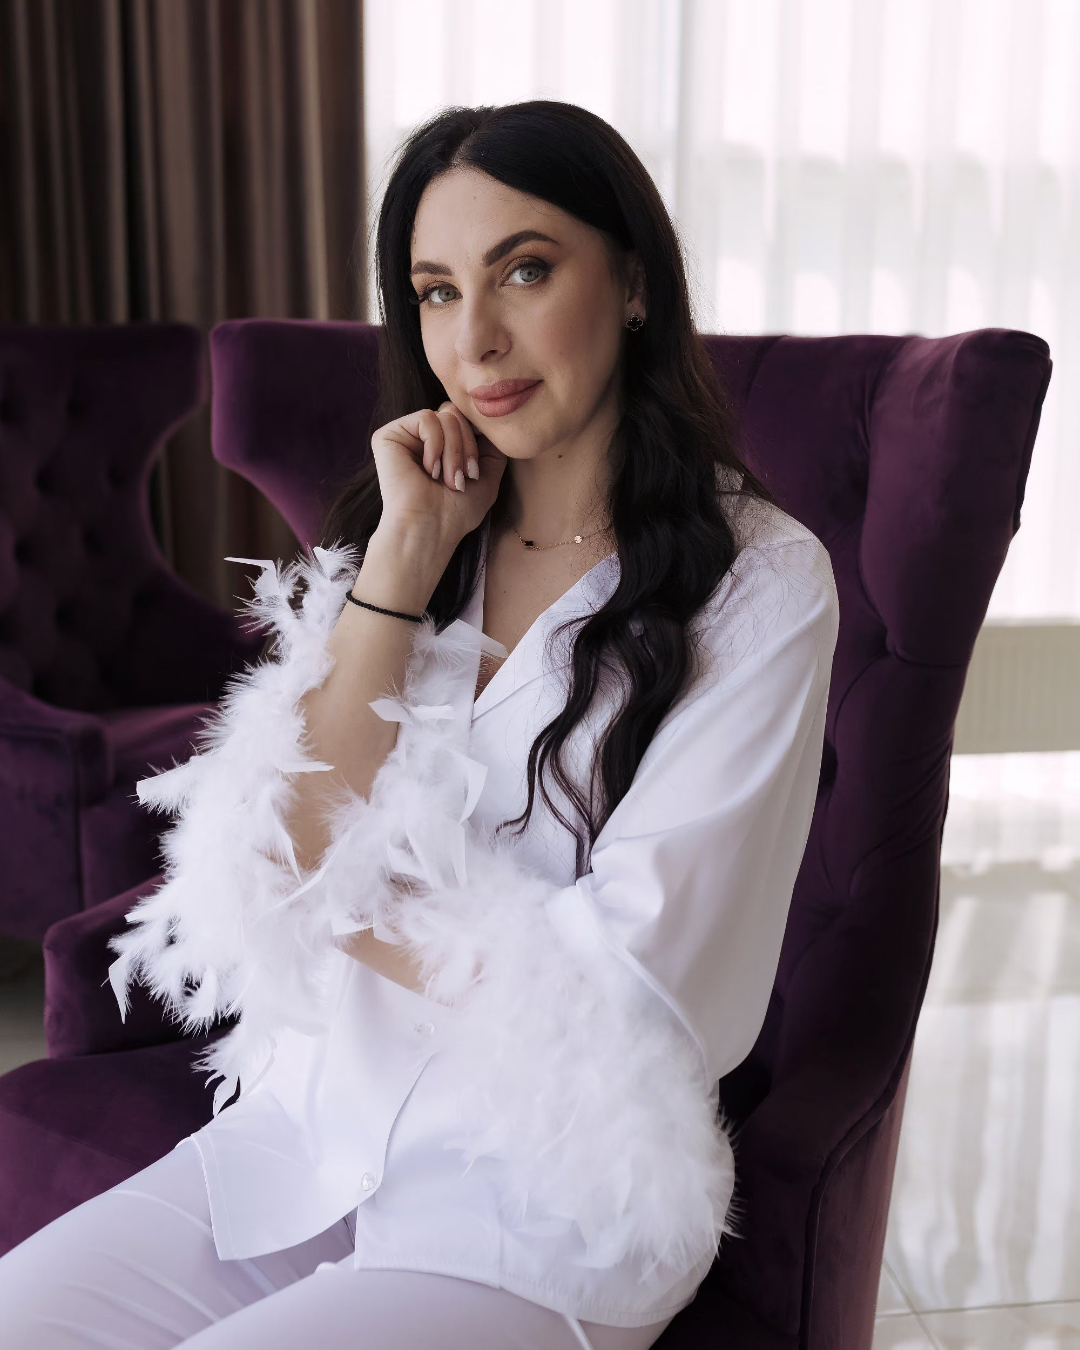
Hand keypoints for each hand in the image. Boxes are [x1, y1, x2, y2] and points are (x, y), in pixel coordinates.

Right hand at [370, 401, 507, 552]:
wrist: (430, 529)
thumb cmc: (456, 512)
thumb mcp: (487, 477)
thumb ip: (492, 447)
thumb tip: (492, 421)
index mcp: (440, 445)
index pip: (465, 419)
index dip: (477, 439)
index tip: (475, 473)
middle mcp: (421, 438)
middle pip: (456, 413)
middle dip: (466, 447)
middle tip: (460, 480)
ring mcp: (405, 435)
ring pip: (445, 416)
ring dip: (453, 451)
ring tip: (446, 480)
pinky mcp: (388, 435)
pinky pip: (427, 418)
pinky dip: (436, 446)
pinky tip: (429, 470)